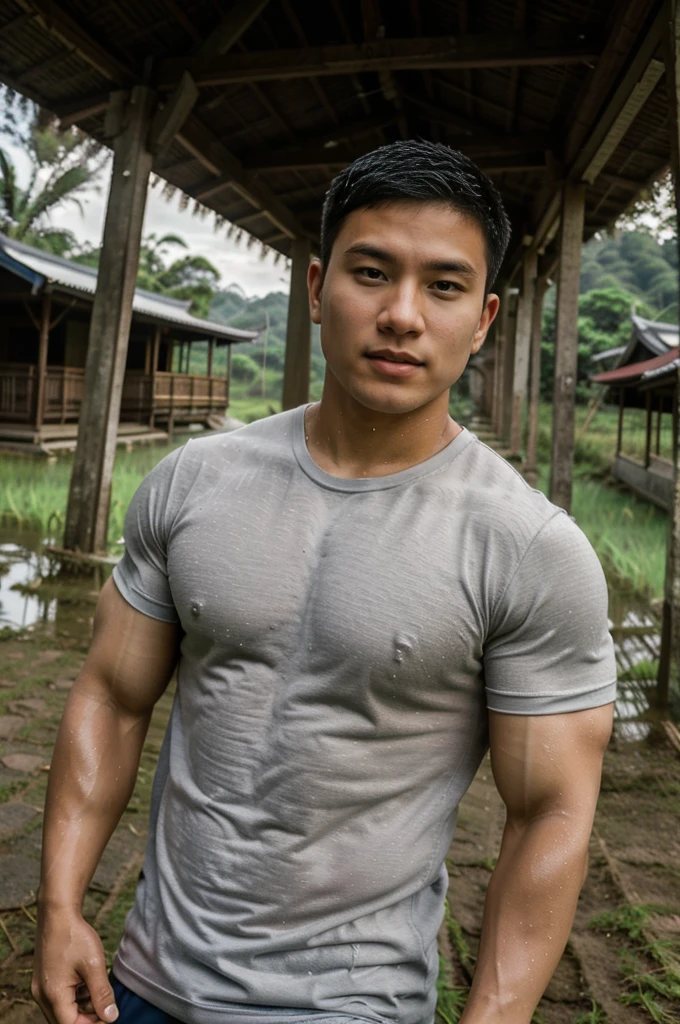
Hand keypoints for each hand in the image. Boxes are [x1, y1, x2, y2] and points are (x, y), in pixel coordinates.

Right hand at [32, 908, 118, 1022]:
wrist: (58, 912)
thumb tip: (111, 1017)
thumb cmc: (75, 936)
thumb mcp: (94, 965)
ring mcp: (41, 988)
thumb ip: (102, 994)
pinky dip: (75, 996)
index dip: (92, 1023)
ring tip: (96, 985)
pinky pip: (59, 998)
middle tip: (105, 1001)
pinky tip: (87, 980)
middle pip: (66, 1020)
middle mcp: (42, 996)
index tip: (109, 1014)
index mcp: (53, 995)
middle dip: (87, 1016)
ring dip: (81, 1005)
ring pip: (63, 1010)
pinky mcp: (44, 980)